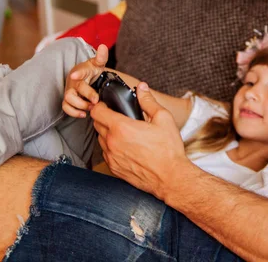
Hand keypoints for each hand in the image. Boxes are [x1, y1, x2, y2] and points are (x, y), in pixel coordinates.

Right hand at [62, 44, 107, 117]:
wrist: (85, 77)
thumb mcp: (98, 63)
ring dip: (80, 105)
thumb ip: (101, 57)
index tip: (75, 76)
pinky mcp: (68, 100)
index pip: (79, 71)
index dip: (77, 73)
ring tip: (92, 107)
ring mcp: (69, 91)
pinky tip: (83, 114)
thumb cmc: (91, 70)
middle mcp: (73, 81)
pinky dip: (73, 112)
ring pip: (68, 99)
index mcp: (81, 71)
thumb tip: (103, 46)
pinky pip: (66, 107)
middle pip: (76, 89)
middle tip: (96, 101)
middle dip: (86, 95)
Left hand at [91, 82, 189, 199]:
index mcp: (121, 128)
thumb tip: (142, 88)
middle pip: (96, 125)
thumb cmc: (168, 150)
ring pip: (101, 140)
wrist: (171, 178)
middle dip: (104, 118)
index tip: (107, 105)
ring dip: (108, 134)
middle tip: (119, 117)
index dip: (100, 105)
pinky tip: (127, 147)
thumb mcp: (163, 119)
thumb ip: (148, 101)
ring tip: (125, 133)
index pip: (97, 111)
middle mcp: (112, 143)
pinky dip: (112, 148)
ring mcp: (111, 158)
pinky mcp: (114, 169)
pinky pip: (106, 154)